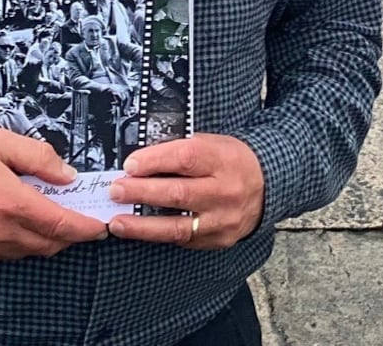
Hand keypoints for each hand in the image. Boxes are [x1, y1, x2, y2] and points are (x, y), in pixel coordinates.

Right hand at [0, 128, 106, 266]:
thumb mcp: (0, 141)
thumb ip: (39, 157)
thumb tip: (68, 176)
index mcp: (8, 201)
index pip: (59, 224)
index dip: (85, 228)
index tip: (100, 226)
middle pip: (47, 243)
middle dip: (67, 232)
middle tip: (76, 215)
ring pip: (26, 251)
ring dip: (41, 237)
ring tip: (40, 211)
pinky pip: (3, 255)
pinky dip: (15, 241)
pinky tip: (9, 220)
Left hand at [106, 133, 263, 249]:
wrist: (267, 185)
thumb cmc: (229, 158)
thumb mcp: (210, 142)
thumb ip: (179, 150)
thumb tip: (139, 160)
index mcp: (221, 159)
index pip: (185, 158)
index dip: (155, 161)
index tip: (129, 165)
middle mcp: (224, 191)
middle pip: (179, 193)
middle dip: (142, 192)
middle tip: (116, 191)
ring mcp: (223, 219)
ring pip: (179, 226)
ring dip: (143, 226)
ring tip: (117, 222)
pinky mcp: (219, 239)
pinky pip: (185, 240)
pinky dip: (159, 235)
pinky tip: (139, 231)